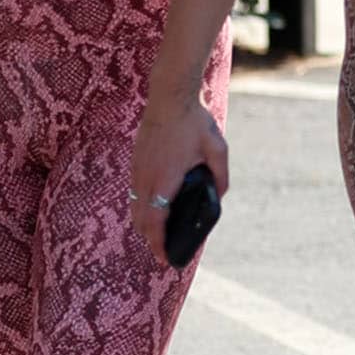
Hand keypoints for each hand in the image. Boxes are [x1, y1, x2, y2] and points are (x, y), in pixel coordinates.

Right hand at [130, 96, 229, 264]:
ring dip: (144, 224)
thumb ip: (220, 176)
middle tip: (164, 252)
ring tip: (158, 234)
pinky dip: (141, 207)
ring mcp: (137, 170)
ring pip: (135, 207)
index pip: (156, 223)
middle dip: (151, 240)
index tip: (165, 259)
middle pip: (141, 221)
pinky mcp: (136, 161)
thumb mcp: (217, 149)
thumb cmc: (194, 121)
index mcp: (165, 180)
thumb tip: (219, 196)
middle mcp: (146, 178)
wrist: (169, 95)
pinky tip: (153, 207)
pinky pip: (133, 193)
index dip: (159, 244)